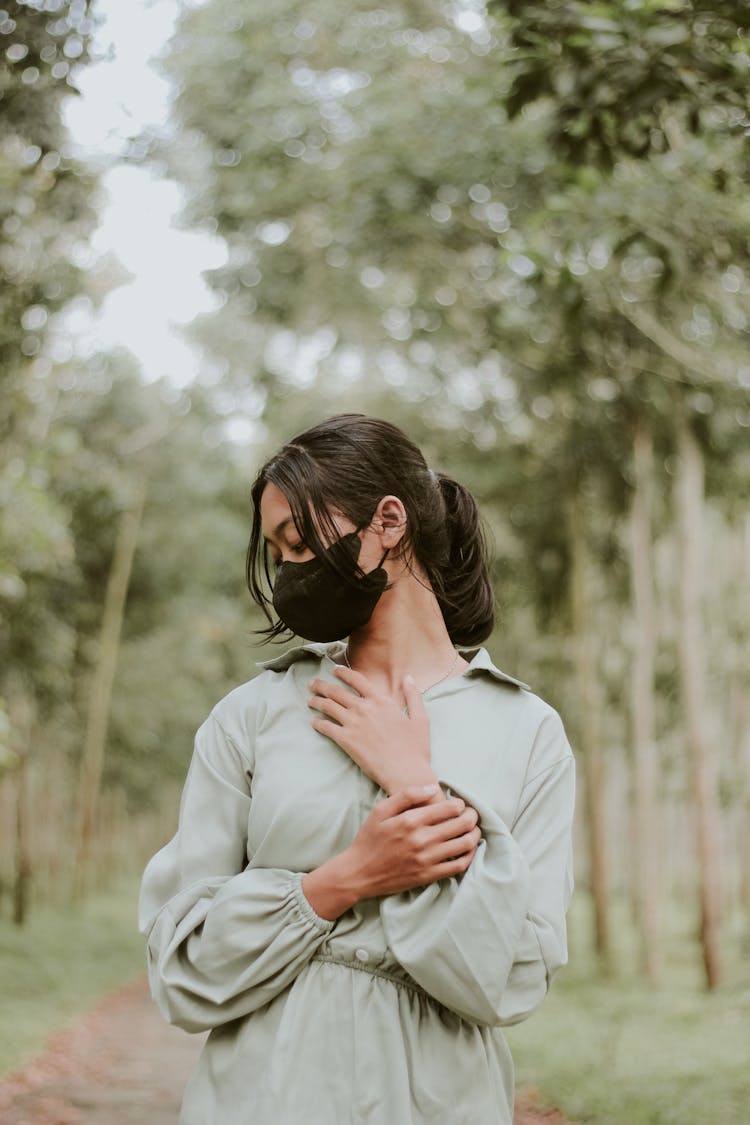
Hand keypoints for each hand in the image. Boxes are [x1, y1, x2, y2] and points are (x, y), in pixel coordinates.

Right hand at [301, 786, 481, 918]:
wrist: (359, 873)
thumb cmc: (369, 839)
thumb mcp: (381, 810)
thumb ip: (407, 795)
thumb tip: (433, 788)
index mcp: (411, 820)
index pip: (450, 808)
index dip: (460, 804)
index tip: (459, 804)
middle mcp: (421, 839)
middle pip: (462, 824)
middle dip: (472, 816)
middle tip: (471, 814)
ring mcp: (427, 859)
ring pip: (464, 844)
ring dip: (474, 834)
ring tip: (473, 830)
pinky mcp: (429, 876)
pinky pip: (458, 865)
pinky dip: (469, 855)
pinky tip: (468, 849)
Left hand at [308, 665, 433, 793]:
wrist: (406, 773)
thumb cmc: (415, 748)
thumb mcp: (420, 718)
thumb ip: (413, 696)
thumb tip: (409, 678)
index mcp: (382, 701)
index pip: (357, 680)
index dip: (343, 673)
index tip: (334, 669)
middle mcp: (365, 708)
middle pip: (337, 691)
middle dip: (322, 686)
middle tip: (312, 683)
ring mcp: (353, 724)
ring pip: (328, 707)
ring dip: (316, 701)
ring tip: (309, 700)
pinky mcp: (346, 740)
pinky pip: (326, 727)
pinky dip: (318, 723)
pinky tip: (313, 722)